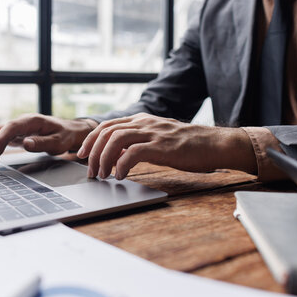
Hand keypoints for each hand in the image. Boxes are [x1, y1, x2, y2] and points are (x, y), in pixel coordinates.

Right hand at [0, 114, 96, 172]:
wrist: (68, 131)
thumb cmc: (64, 135)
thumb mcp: (58, 141)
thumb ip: (42, 142)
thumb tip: (25, 144)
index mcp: (31, 121)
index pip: (10, 127)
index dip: (0, 138)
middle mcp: (20, 123)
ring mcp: (16, 129)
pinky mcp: (15, 136)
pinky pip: (0, 141)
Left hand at [76, 113, 255, 178]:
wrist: (215, 144)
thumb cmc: (188, 146)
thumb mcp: (158, 140)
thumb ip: (138, 143)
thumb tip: (115, 156)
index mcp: (142, 120)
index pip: (107, 125)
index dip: (90, 140)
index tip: (81, 154)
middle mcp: (145, 123)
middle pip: (107, 131)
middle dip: (92, 152)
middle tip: (90, 171)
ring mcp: (153, 133)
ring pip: (116, 140)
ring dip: (104, 159)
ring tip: (102, 175)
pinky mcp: (162, 146)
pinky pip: (133, 152)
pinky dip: (121, 164)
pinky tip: (119, 176)